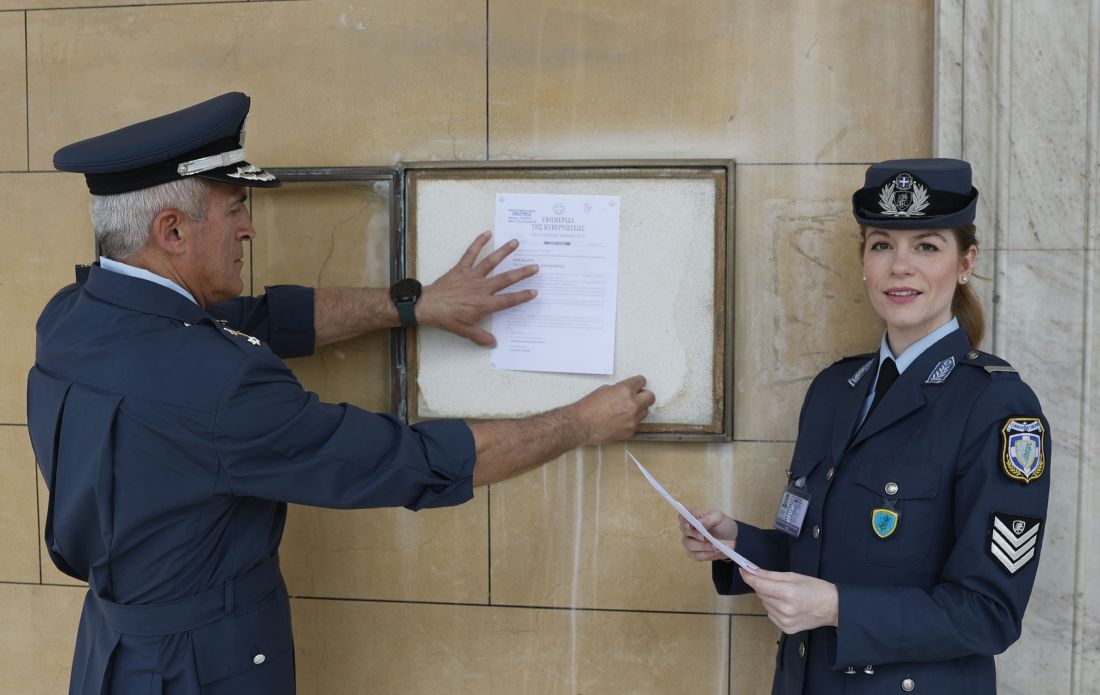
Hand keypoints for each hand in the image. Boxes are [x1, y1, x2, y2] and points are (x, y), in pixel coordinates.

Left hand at [417, 231, 538, 345]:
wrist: (427, 306)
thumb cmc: (445, 318)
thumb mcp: (464, 331)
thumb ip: (480, 337)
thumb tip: (493, 343)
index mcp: (483, 304)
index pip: (508, 300)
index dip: (522, 296)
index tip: (534, 291)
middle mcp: (481, 288)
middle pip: (505, 278)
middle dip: (521, 273)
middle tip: (535, 267)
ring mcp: (471, 276)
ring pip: (491, 262)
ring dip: (504, 252)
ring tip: (515, 243)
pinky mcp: (461, 269)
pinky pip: (471, 254)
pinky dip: (478, 243)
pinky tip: (487, 234)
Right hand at [570, 375, 654, 444]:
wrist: (581, 425)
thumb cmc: (588, 409)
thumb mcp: (603, 390)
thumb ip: (619, 390)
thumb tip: (626, 392)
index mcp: (625, 390)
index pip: (641, 381)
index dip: (638, 383)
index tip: (637, 385)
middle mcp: (632, 404)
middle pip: (650, 397)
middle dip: (644, 396)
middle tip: (636, 397)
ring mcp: (633, 419)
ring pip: (645, 412)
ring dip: (638, 410)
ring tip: (624, 411)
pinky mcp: (630, 431)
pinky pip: (636, 424)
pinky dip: (630, 422)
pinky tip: (619, 421)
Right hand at [679, 509, 736, 561]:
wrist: (732, 540)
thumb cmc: (723, 525)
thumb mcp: (719, 517)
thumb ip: (708, 518)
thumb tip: (698, 523)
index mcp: (694, 517)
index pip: (682, 517)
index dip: (684, 521)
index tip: (690, 525)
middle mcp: (689, 529)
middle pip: (684, 531)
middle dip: (694, 534)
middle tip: (705, 537)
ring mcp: (690, 541)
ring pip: (689, 545)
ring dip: (703, 546)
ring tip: (716, 546)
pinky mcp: (694, 553)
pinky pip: (696, 555)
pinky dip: (707, 554)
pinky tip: (715, 552)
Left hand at [739, 568, 838, 633]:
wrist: (833, 608)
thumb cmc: (815, 588)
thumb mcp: (794, 576)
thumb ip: (771, 575)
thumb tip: (753, 571)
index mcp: (788, 593)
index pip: (759, 585)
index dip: (749, 577)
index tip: (743, 570)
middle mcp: (785, 609)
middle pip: (761, 594)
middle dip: (763, 586)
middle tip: (776, 583)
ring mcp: (785, 621)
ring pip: (765, 604)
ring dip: (769, 598)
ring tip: (786, 596)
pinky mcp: (786, 629)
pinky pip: (771, 614)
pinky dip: (774, 608)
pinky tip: (787, 606)